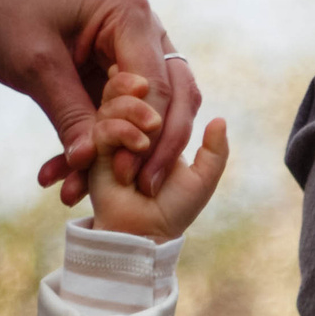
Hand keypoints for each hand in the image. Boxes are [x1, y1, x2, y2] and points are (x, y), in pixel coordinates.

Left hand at [0, 0, 203, 204]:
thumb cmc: (5, 11)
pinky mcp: (114, 81)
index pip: (157, 85)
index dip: (148, 134)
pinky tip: (65, 180)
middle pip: (174, 101)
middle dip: (156, 150)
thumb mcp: (35, 62)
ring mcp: (132, 58)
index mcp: (131, 17)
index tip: (126, 176)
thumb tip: (88, 163)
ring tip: (88, 193)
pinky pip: (118, 123)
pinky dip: (96, 152)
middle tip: (140, 191)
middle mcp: (144, 36)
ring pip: (152, 117)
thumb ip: (67, 112)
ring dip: (124, 157)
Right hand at [85, 73, 228, 240]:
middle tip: (153, 97)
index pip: (149, 91)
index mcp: (153, 128)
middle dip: (136, 87)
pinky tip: (139, 146)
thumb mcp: (202, 180)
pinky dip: (123, 130)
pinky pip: (104, 128)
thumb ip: (215, 152)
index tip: (163, 84)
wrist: (146, 233)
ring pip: (112, 104)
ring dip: (133, 110)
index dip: (154, 81)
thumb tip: (220, 119)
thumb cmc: (173, 210)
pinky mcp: (95, 153)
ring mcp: (110, 140)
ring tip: (151, 129)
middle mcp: (129, 128)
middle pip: (124, 86)